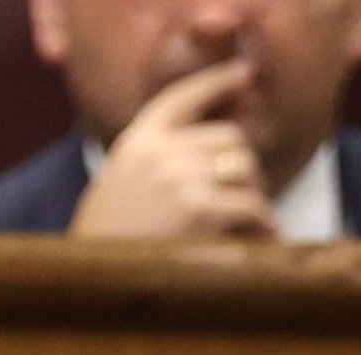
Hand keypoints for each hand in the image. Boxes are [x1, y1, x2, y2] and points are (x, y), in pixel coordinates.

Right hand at [69, 59, 277, 240]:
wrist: (95, 275)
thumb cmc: (115, 237)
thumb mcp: (126, 181)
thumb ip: (160, 159)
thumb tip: (220, 155)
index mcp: (139, 139)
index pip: (183, 96)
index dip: (218, 81)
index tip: (245, 72)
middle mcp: (159, 150)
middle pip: (231, 138)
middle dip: (246, 168)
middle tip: (248, 197)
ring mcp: (178, 176)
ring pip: (246, 168)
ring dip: (256, 195)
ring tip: (254, 219)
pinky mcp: (198, 208)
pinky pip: (251, 205)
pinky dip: (265, 221)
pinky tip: (265, 233)